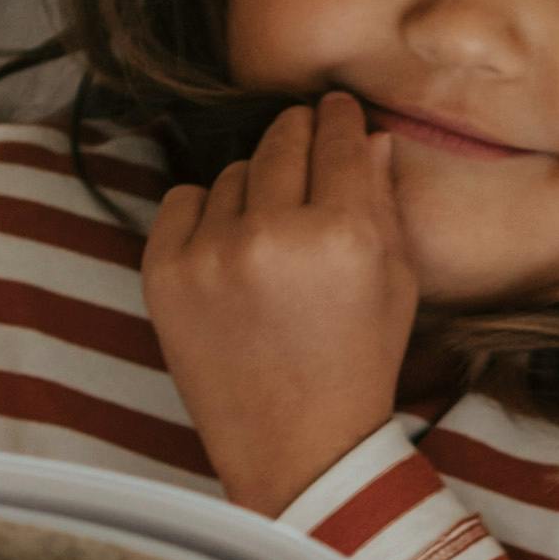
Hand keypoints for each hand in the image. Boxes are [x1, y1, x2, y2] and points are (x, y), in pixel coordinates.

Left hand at [142, 94, 420, 512]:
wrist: (296, 448)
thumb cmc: (356, 366)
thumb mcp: (395, 285)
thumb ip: (383, 203)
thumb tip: (369, 135)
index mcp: (344, 236)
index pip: (340, 138)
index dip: (341, 117)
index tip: (337, 111)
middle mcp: (274, 235)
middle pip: (283, 141)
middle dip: (299, 135)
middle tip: (306, 145)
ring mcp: (211, 253)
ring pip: (232, 172)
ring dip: (253, 187)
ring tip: (270, 232)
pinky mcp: (163, 273)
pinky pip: (182, 201)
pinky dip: (204, 215)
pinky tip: (228, 250)